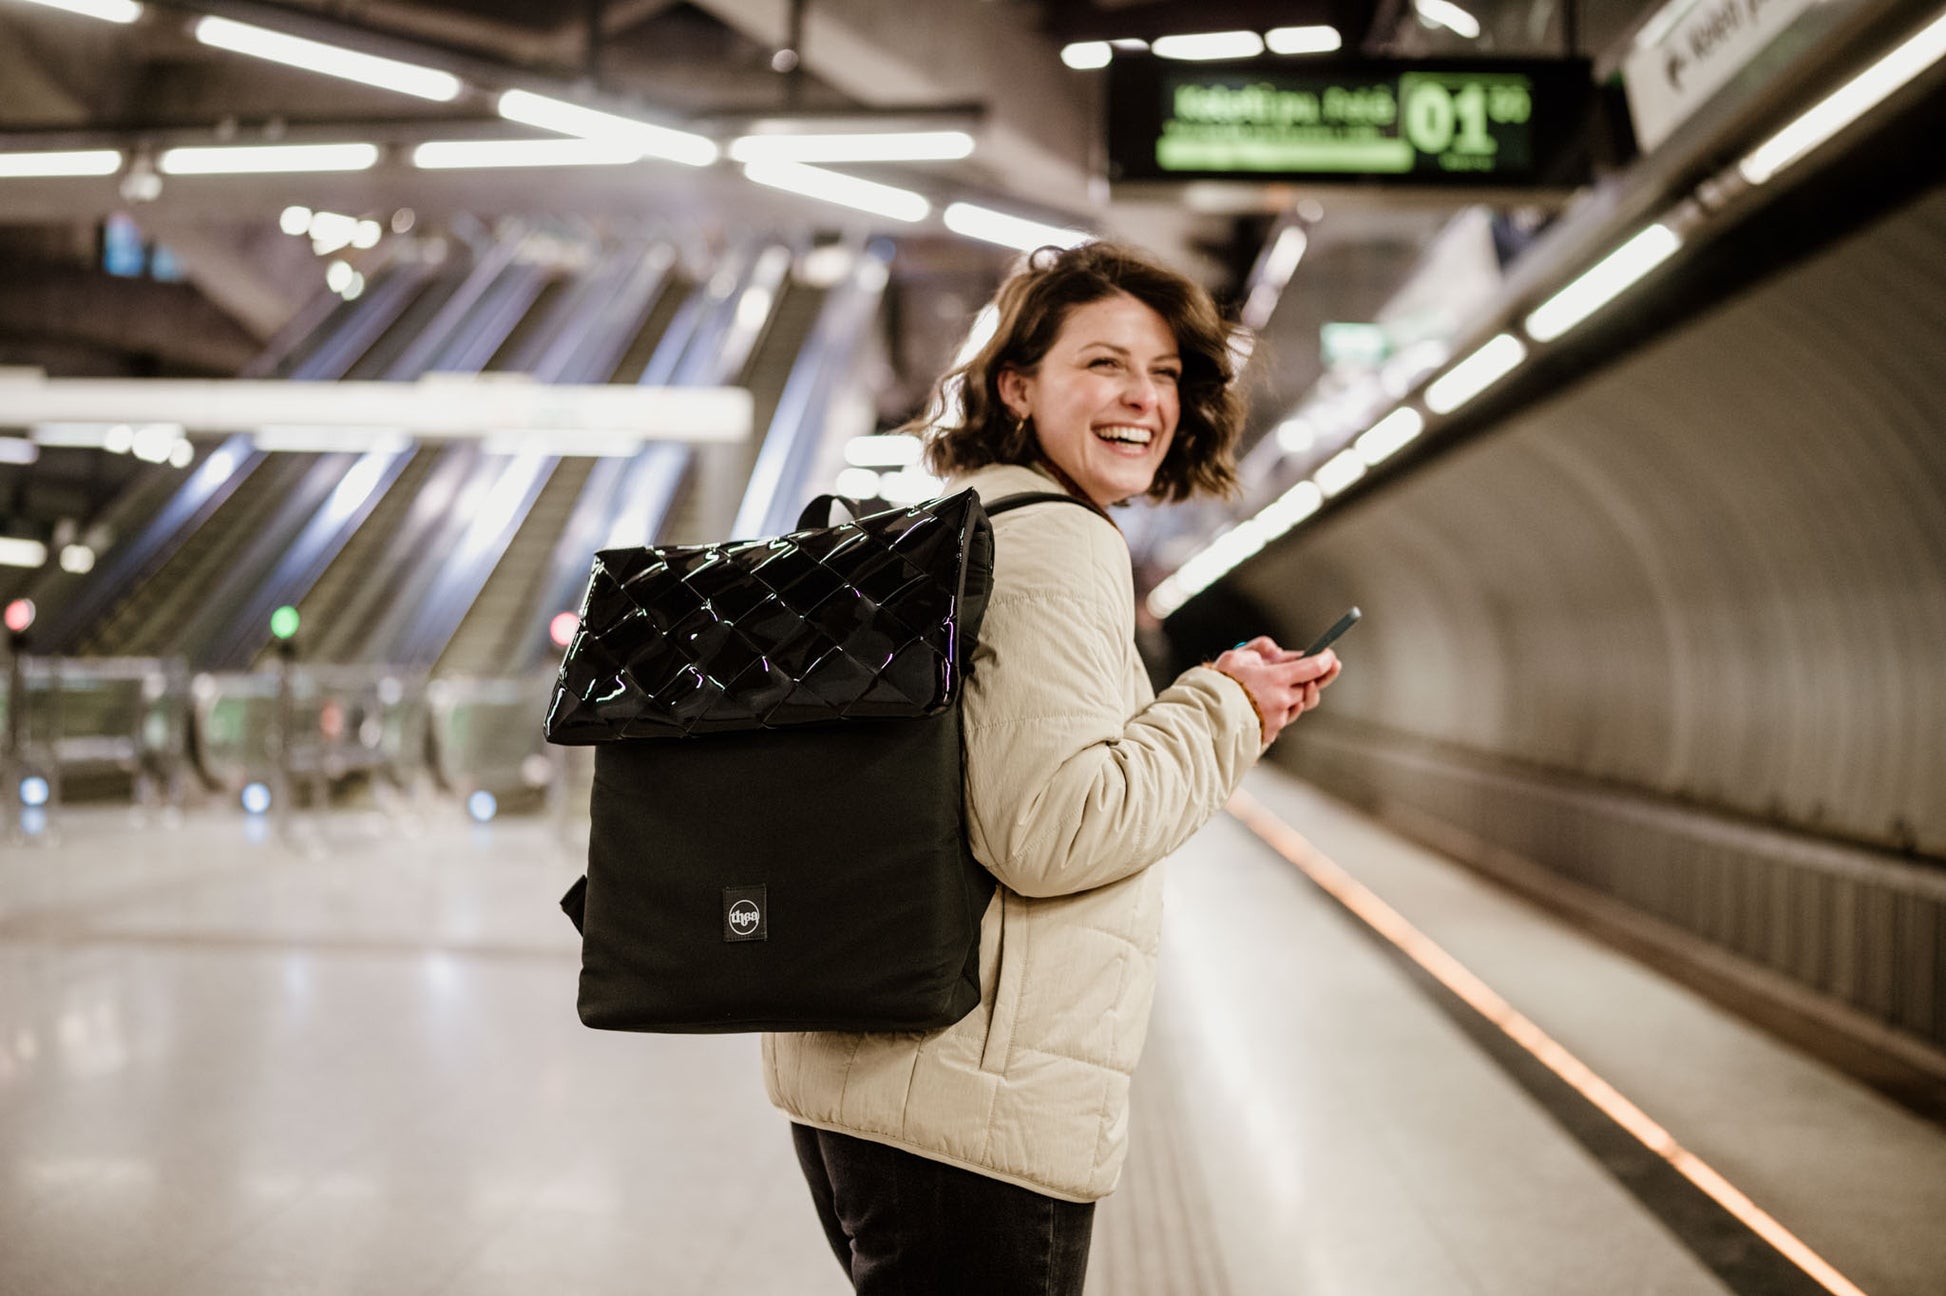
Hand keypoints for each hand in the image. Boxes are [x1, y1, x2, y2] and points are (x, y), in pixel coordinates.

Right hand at [1210, 635, 1341, 745]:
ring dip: (1291, 696)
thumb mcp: (1236, 656)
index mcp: (1277, 679)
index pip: (1313, 668)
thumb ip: (1260, 649)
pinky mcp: (1269, 734)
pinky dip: (1277, 710)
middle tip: (1316, 671)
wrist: (1204, 719)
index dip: (1325, 660)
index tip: (1330, 655)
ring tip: (1273, 690)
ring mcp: (1277, 719)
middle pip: (1310, 689)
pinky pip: (1281, 719)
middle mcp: (1282, 700)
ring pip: (1295, 706)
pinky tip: (1261, 706)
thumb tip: (1277, 650)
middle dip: (1313, 680)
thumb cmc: (1218, 685)